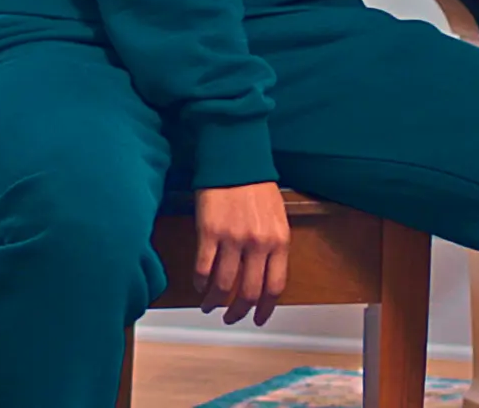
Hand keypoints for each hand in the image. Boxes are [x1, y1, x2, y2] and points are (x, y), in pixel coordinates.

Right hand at [193, 181, 289, 325]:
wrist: (236, 158)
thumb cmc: (256, 185)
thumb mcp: (276, 216)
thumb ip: (273, 246)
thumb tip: (264, 277)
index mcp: (279, 239)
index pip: (274, 286)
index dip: (264, 309)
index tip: (257, 319)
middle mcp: (258, 243)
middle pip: (248, 293)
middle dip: (238, 312)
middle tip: (230, 317)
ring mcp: (233, 238)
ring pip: (223, 286)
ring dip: (215, 301)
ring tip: (210, 304)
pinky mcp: (209, 232)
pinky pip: (203, 269)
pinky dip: (200, 283)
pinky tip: (199, 285)